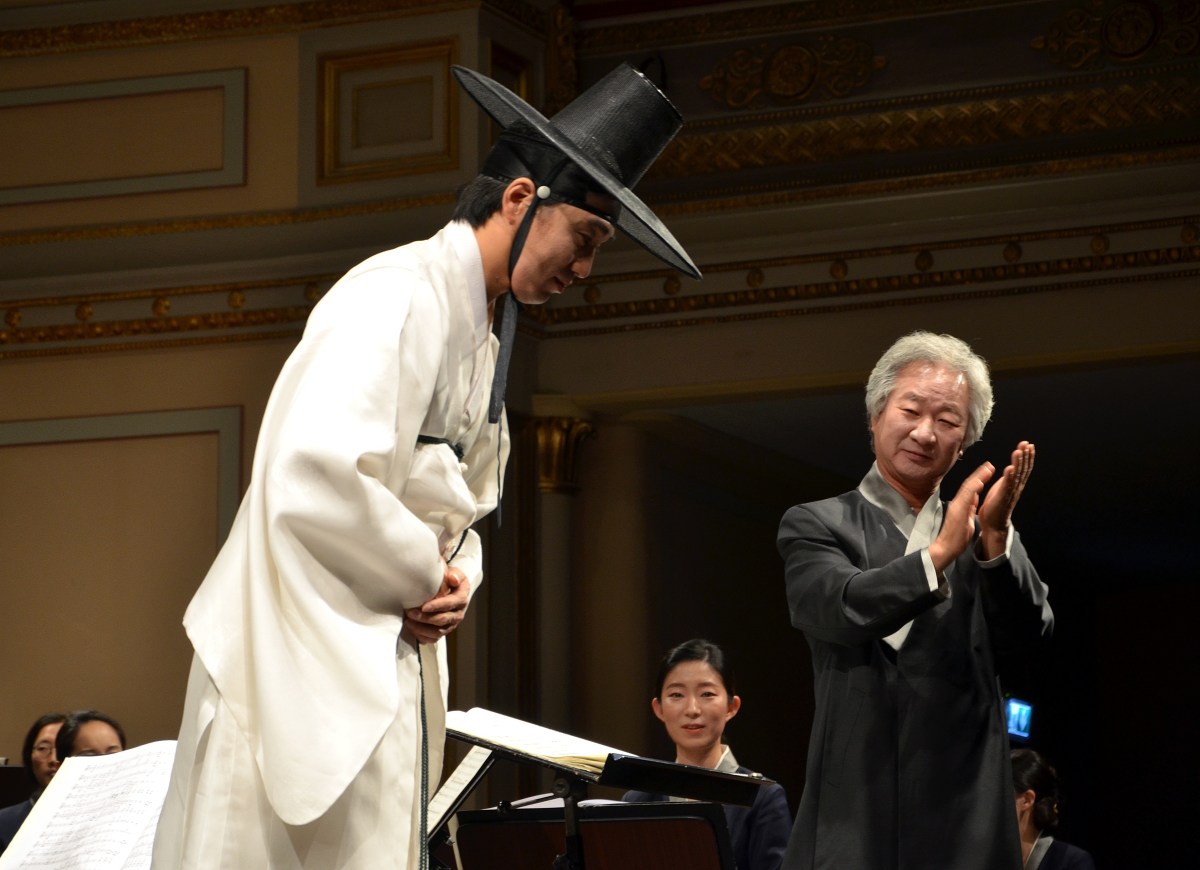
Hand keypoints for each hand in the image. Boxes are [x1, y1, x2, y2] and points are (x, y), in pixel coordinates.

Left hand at [404, 564, 470, 644]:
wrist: (453, 591)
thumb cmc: (451, 581)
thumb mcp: (455, 573)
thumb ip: (454, 574)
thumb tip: (452, 578)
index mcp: (461, 599)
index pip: (449, 604)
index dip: (436, 606)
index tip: (423, 607)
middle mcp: (458, 614)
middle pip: (442, 620)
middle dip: (424, 618)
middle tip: (410, 613)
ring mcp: (451, 624)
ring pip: (437, 632)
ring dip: (421, 629)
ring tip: (408, 622)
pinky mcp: (444, 631)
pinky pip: (434, 639)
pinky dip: (423, 637)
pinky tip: (413, 630)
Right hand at [928, 460, 994, 571]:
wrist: (946, 547)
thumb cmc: (956, 536)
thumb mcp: (966, 518)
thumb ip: (969, 507)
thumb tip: (975, 499)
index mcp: (961, 504)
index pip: (970, 489)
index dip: (978, 479)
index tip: (986, 471)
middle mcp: (958, 502)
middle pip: (969, 484)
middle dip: (979, 474)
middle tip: (989, 465)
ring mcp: (957, 505)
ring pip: (968, 487)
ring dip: (978, 477)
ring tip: (988, 468)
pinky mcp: (958, 510)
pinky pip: (967, 497)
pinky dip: (974, 487)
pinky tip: (980, 481)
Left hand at [977, 441, 1034, 557]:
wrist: (993, 525)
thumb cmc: (996, 506)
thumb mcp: (1002, 488)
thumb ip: (1007, 479)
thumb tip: (1010, 467)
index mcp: (1014, 484)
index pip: (1022, 467)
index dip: (1026, 456)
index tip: (1027, 444)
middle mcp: (1015, 488)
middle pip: (1022, 469)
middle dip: (1025, 456)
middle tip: (1027, 443)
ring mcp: (1010, 493)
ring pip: (1016, 475)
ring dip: (1018, 463)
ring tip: (1019, 451)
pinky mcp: (1002, 498)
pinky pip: (1007, 486)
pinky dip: (1009, 477)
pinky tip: (1009, 468)